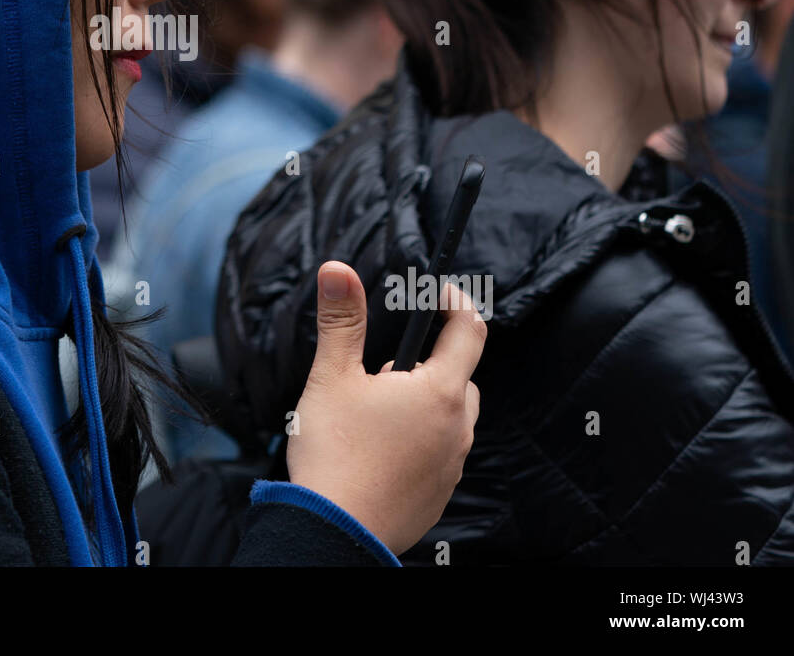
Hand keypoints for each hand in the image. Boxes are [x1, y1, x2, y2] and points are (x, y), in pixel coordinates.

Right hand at [286, 261, 484, 555]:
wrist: (334, 532)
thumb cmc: (334, 453)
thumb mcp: (332, 376)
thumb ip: (342, 320)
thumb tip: (338, 269)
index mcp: (438, 391)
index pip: (469, 331)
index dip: (457, 302)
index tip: (440, 291)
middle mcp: (456, 427)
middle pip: (459, 376)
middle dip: (429, 360)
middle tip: (384, 366)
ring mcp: (451, 464)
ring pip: (450, 416)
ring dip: (424, 401)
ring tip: (376, 409)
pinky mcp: (439, 493)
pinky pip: (440, 452)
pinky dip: (420, 438)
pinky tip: (380, 447)